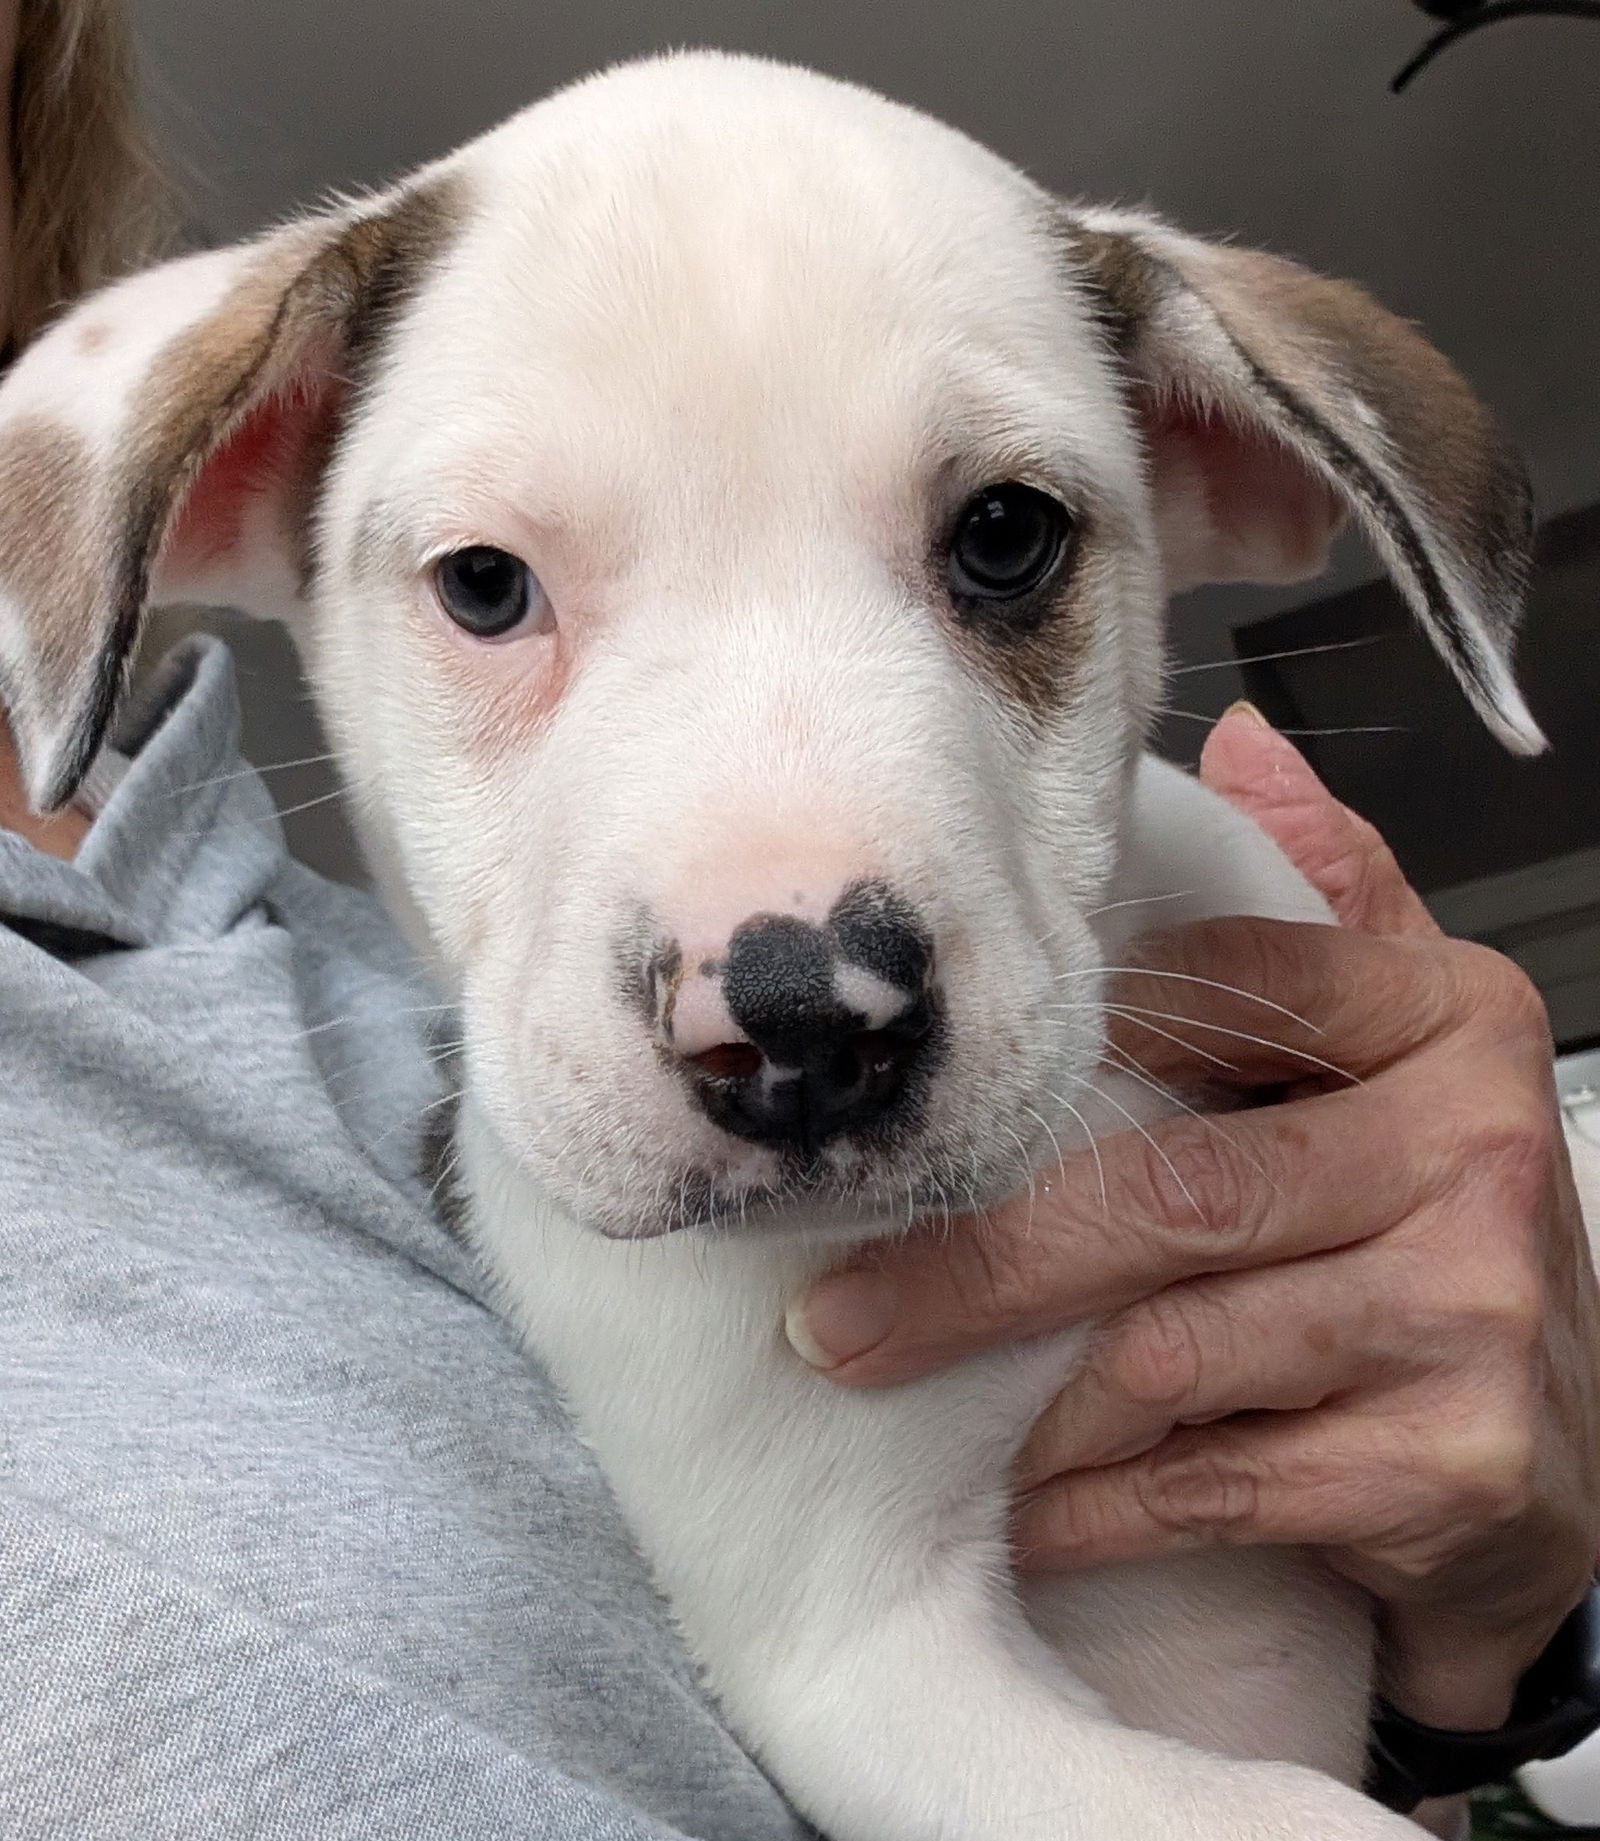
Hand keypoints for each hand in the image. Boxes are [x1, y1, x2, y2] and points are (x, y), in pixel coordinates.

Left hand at [789, 704, 1599, 1729]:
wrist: (1570, 1466)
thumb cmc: (1429, 1231)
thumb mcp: (1401, 1048)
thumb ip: (1330, 898)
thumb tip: (1239, 740)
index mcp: (1446, 1017)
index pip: (1222, 986)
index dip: (1061, 1041)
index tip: (924, 1102)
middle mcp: (1476, 1147)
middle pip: (1167, 1190)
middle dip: (971, 1265)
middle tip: (827, 1313)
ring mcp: (1474, 1310)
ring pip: (1170, 1350)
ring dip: (1016, 1399)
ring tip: (899, 1396)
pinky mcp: (1457, 1464)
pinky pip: (1215, 1485)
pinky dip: (1094, 1509)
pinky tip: (1021, 1513)